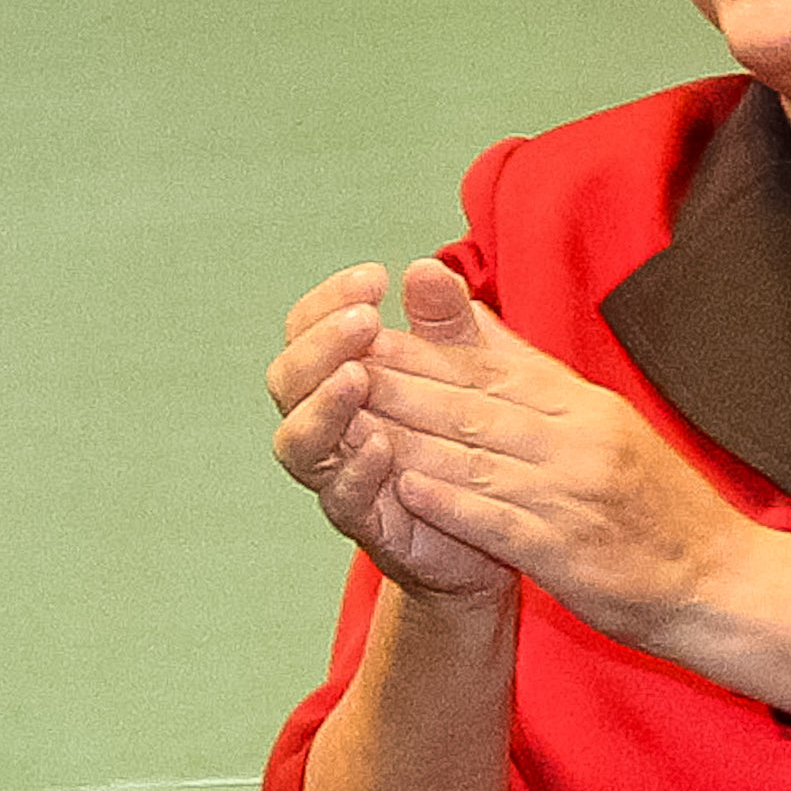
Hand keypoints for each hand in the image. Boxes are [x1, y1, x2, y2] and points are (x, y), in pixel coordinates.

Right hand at [270, 263, 514, 603]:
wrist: (501, 522)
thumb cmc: (472, 433)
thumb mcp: (469, 366)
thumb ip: (446, 323)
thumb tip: (424, 267)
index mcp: (344, 379)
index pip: (308, 333)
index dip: (327, 302)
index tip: (372, 277)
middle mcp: (330, 427)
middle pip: (288, 381)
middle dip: (320, 345)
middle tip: (363, 319)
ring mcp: (341, 476)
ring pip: (300, 442)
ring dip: (324, 405)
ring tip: (355, 375)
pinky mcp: (368, 523)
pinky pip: (344, 499)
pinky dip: (356, 470)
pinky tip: (379, 444)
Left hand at [349, 260, 760, 652]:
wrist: (721, 580)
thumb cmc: (656, 507)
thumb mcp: (607, 426)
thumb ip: (538, 381)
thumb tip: (477, 324)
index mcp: (587, 407)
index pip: (496, 368)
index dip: (427, 349)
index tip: (368, 332)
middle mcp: (581, 439)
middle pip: (477, 404)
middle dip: (402, 383)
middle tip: (338, 365)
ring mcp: (575, 493)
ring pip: (478, 456)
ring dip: (410, 437)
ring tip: (352, 420)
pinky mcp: (569, 549)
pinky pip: (501, 519)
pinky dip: (452, 503)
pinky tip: (408, 490)